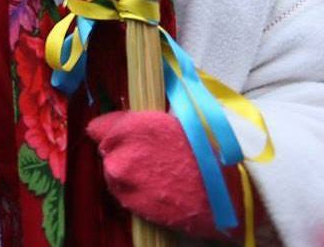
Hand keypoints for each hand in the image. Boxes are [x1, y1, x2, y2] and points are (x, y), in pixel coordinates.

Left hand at [88, 109, 229, 238]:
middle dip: (122, 154)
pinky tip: (156, 190)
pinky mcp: (128, 202)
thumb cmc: (205, 155)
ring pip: (112, 173)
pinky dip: (133, 192)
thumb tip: (124, 121)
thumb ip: (143, 123)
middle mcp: (121, 151)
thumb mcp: (175, 124)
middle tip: (150, 161)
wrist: (223, 194)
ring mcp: (122, 179)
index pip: (100, 127)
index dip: (114, 133)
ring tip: (156, 177)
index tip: (126, 138)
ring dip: (126, 174)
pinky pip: (121, 193)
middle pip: (107, 151)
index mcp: (133, 126)